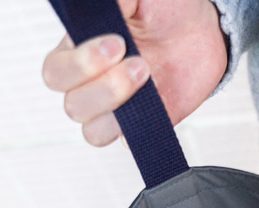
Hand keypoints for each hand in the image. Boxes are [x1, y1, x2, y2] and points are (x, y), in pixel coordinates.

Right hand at [42, 0, 227, 145]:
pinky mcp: (142, 126)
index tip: (116, 42)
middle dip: (105, 88)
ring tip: (148, 77)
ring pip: (95, 132)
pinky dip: (138, 132)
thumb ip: (112, 2)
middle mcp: (93, 85)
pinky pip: (128, 142)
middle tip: (139, 62)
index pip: (56, 73)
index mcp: (79, 51)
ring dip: (120, 111)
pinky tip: (155, 108)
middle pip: (74, 107)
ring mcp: (118, 109)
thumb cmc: (165, 9)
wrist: (203, 31)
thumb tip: (95, 6)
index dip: (80, 64)